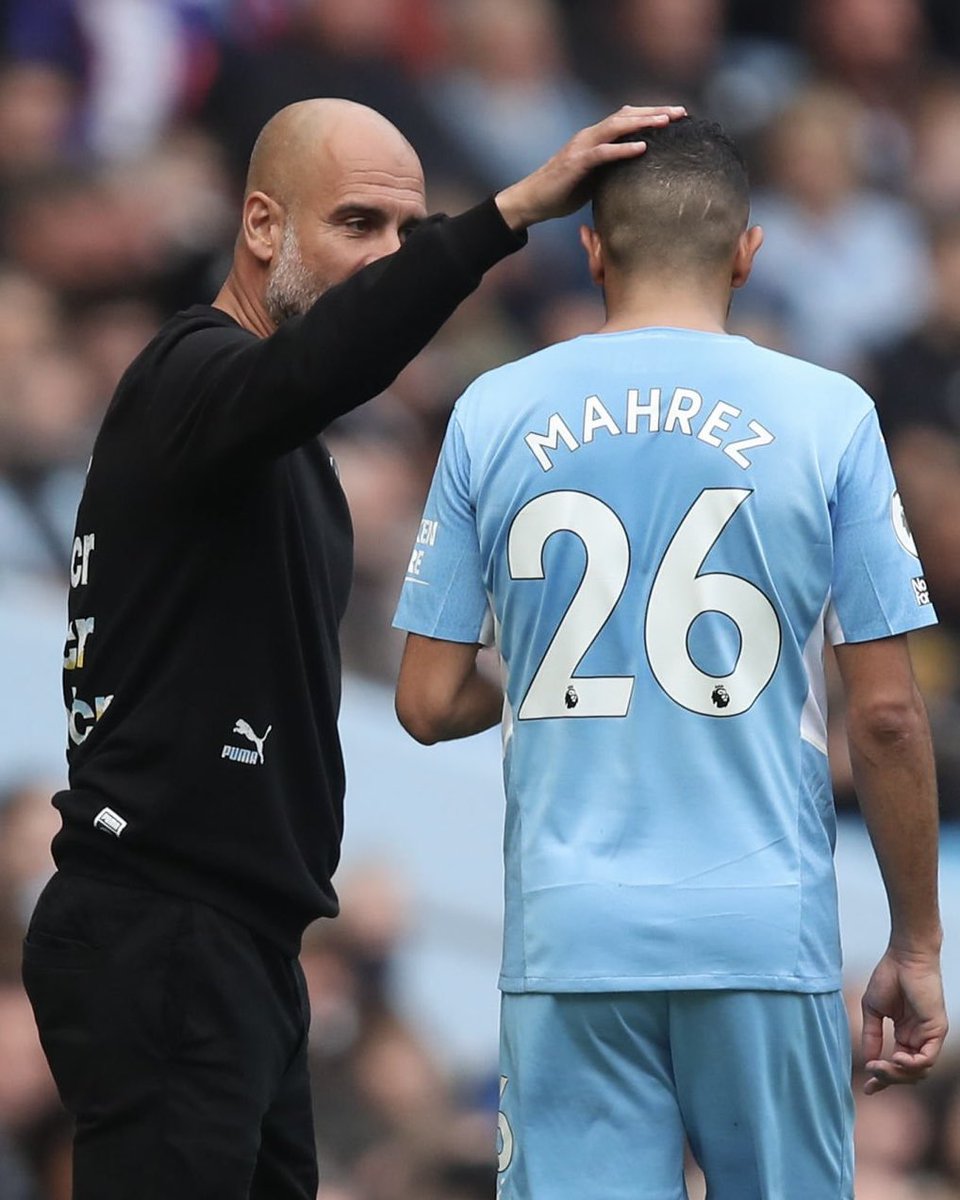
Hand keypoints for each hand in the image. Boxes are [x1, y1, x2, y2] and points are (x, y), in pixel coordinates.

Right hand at [495, 105, 686, 229]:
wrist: (533, 201)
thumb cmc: (562, 192)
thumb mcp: (593, 178)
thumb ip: (611, 169)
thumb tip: (635, 174)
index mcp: (595, 138)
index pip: (627, 118)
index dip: (652, 114)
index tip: (677, 116)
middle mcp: (589, 136)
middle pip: (626, 116)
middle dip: (655, 112)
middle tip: (682, 113)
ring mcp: (582, 147)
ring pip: (616, 127)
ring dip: (643, 123)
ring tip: (666, 123)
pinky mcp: (576, 163)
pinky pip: (603, 152)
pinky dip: (623, 148)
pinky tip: (642, 147)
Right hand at [860, 946, 947, 1093]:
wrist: (903, 957)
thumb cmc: (888, 976)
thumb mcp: (873, 1010)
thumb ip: (871, 1035)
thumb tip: (867, 1061)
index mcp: (905, 1034)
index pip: (897, 1066)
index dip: (883, 1080)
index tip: (868, 1089)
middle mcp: (919, 1039)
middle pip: (908, 1074)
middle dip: (889, 1078)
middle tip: (872, 1072)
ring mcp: (929, 1035)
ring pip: (919, 1071)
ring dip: (898, 1073)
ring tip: (881, 1066)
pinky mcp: (937, 1030)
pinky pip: (928, 1058)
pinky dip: (912, 1064)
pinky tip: (896, 1058)